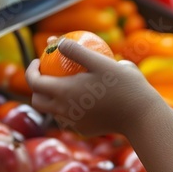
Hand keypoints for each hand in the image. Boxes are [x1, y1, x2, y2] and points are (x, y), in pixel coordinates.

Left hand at [25, 38, 156, 137]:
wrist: (141, 116)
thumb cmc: (124, 85)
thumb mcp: (100, 61)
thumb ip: (76, 50)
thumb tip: (55, 41)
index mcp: (63, 93)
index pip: (33, 83)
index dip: (31, 70)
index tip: (39, 60)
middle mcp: (64, 111)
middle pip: (37, 101)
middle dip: (37, 87)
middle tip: (48, 73)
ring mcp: (74, 123)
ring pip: (53, 111)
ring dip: (53, 98)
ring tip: (67, 83)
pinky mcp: (85, 130)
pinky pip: (70, 118)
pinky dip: (71, 108)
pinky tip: (84, 98)